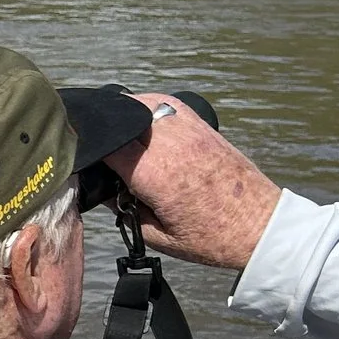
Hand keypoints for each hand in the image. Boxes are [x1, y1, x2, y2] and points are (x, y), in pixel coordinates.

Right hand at [101, 91, 281, 271]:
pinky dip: (144, 106)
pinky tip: (138, 121)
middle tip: (93, 149)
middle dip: (100, 132)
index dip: (86, 149)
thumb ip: (124, 212)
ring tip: (114, 135)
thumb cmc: (214, 237)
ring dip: (119, 115)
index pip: (104, 145)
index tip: (77, 157)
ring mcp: (187, 129)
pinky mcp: (201, 124)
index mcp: (155, 173)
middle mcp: (170, 143)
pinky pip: (162, 101)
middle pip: (116, 118)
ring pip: (138, 102)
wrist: (261, 226)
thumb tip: (105, 192)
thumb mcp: (158, 237)